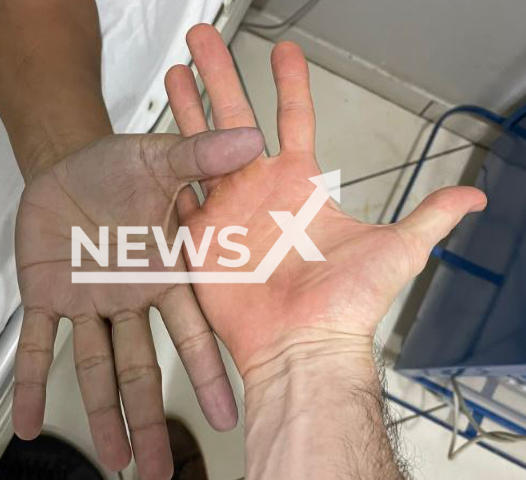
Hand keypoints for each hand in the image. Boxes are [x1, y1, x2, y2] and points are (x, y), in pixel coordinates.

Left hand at [13, 129, 262, 478]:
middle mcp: (129, 298)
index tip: (226, 415)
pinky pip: (37, 346)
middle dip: (151, 416)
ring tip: (114, 461)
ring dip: (101, 414)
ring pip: (96, 367)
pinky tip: (29, 423)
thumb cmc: (119, 166)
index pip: (190, 331)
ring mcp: (87, 303)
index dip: (207, 373)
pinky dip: (31, 382)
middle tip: (159, 468)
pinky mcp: (45, 297)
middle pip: (142, 367)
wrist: (69, 166)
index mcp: (163, 273)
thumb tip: (251, 141)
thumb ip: (200, 157)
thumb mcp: (159, 158)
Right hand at [165, 25, 485, 375]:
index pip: (294, 118)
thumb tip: (473, 196)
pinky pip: (178, 194)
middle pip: (235, 118)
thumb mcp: (397, 251)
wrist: (302, 346)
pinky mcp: (199, 237)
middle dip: (219, 75)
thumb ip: (431, 216)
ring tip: (175, 75)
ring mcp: (227, 211)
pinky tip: (150, 143)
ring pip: (199, 146)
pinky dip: (165, 169)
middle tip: (204, 41)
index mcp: (299, 184)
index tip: (284, 51)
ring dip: (186, 109)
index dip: (290, 83)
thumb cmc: (345, 306)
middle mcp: (259, 191)